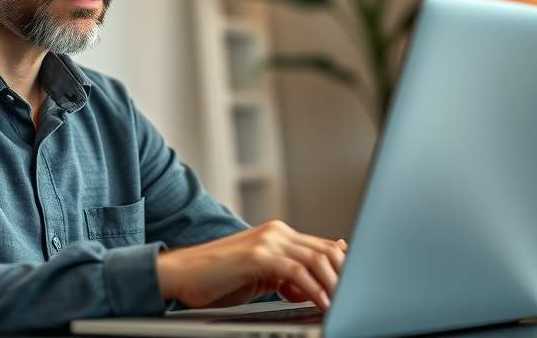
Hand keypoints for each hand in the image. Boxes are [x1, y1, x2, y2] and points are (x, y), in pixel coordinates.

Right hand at [156, 220, 346, 309]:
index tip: (355, 290)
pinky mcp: (257, 256)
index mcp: (278, 235)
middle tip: (353, 299)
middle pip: (326, 251)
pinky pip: (296, 272)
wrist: (182, 274)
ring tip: (341, 304)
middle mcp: (276, 233)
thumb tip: (320, 282)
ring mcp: (267, 241)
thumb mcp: (262, 276)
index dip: (344, 269)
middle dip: (344, 278)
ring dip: (333, 284)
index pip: (323, 247)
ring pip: (316, 259)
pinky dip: (314, 289)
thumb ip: (289, 274)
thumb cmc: (218, 278)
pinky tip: (320, 303)